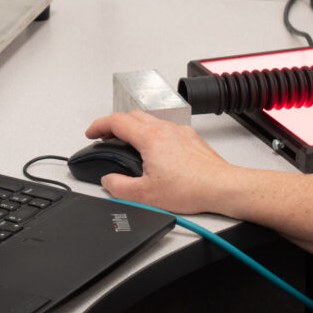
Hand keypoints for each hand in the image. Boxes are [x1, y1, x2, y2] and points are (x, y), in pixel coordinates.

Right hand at [84, 111, 235, 215]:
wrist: (222, 188)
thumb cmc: (191, 189)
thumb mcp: (144, 196)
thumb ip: (118, 187)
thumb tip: (108, 180)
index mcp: (149, 138)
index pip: (116, 121)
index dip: (98, 126)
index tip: (91, 133)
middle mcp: (165, 129)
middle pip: (132, 116)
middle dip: (114, 125)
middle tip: (105, 138)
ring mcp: (179, 132)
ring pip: (150, 120)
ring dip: (134, 128)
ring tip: (128, 144)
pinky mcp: (191, 139)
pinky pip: (166, 129)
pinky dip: (152, 134)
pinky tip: (155, 151)